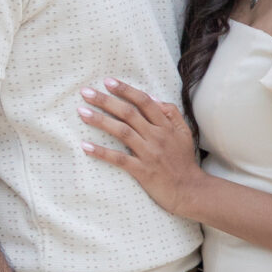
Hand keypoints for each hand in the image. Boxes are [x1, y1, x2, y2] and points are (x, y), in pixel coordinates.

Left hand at [79, 79, 204, 217]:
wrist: (189, 190)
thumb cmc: (184, 161)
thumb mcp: (185, 132)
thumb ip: (171, 113)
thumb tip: (153, 97)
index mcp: (166, 126)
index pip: (144, 102)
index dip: (126, 90)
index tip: (108, 82)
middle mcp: (156, 136)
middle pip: (128, 113)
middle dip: (106, 101)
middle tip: (86, 92)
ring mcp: (149, 153)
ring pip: (122, 132)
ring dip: (100, 121)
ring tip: (82, 112)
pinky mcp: (142, 170)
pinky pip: (119, 159)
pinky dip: (101, 152)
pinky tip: (85, 145)